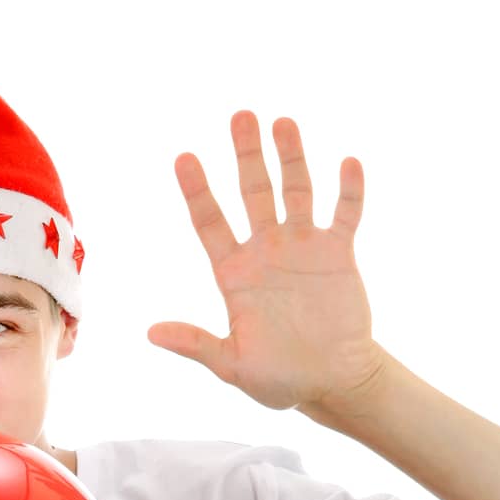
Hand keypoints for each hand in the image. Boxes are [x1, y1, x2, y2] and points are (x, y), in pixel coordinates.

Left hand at [147, 110, 388, 414]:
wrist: (333, 383)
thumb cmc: (281, 378)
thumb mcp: (233, 365)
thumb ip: (197, 344)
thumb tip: (151, 333)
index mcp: (235, 274)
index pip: (210, 222)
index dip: (197, 191)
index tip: (184, 158)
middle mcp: (266, 251)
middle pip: (252, 192)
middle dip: (246, 155)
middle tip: (239, 116)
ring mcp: (304, 248)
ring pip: (296, 191)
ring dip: (291, 157)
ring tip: (282, 122)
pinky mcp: (339, 255)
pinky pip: (345, 214)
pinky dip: (348, 190)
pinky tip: (348, 162)